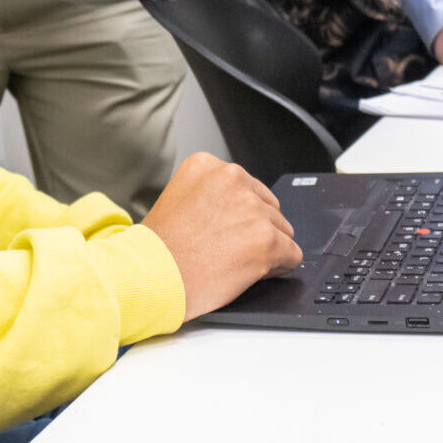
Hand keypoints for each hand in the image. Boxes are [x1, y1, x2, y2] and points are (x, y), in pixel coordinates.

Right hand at [139, 152, 302, 321]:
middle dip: (253, 229)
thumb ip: (212, 195)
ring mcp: (251, 208)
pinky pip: (292, 255)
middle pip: (267, 207)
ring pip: (282, 231)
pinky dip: (277, 267)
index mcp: (207, 165)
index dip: (237, 214)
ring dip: (265, 248)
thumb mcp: (179, 199)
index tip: (221, 229)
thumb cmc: (158, 249)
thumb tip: (244, 212)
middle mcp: (232, 177)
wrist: (149, 277)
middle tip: (225, 249)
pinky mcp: (266, 239)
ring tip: (231, 261)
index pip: (245, 187)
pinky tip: (250, 273)